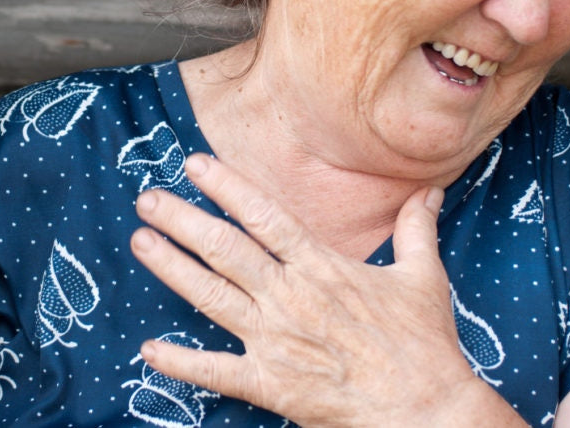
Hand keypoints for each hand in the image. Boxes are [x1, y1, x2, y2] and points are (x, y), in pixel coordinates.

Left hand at [130, 153, 522, 426]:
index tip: (194, 165)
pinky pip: (216, 372)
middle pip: (225, 250)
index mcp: (321, 267)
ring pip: (211, 297)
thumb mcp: (423, 277)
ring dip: (171, 268)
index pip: (264, 216)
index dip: (226, 188)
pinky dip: (181, 362)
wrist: (428, 410)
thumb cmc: (424, 345)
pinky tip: (149, 350)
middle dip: (182, 220)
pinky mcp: (270, 385)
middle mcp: (290, 297)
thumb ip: (415, 229)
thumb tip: (429, 190)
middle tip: (146, 199)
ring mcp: (275, 341)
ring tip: (139, 241)